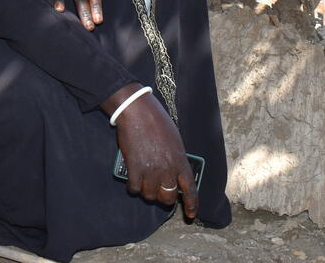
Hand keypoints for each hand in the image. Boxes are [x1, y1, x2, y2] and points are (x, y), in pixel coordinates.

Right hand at [102, 84, 198, 217]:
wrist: (137, 111)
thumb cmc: (156, 121)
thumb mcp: (175, 139)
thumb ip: (176, 158)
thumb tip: (174, 173)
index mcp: (180, 160)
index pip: (190, 188)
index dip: (191, 204)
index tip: (190, 214)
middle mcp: (167, 169)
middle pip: (168, 197)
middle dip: (163, 197)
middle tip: (158, 191)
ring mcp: (151, 170)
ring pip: (150, 195)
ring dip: (146, 192)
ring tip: (144, 181)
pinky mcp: (134, 169)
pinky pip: (134, 189)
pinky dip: (133, 187)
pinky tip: (133, 179)